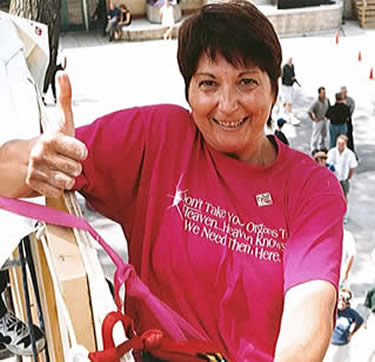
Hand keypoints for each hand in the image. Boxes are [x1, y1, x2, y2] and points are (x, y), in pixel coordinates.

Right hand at [26, 72, 87, 197]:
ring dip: (68, 177)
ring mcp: (36, 169)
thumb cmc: (54, 140)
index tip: (77, 150)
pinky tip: (53, 178)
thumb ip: (65, 98)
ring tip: (61, 168)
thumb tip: (64, 74)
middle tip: (66, 159)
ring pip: (68, 181)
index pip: (80, 152)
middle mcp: (41, 154)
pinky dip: (58, 187)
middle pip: (76, 168)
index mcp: (51, 139)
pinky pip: (57, 191)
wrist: (31, 155)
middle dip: (74, 165)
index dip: (81, 152)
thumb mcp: (63, 120)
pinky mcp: (33, 183)